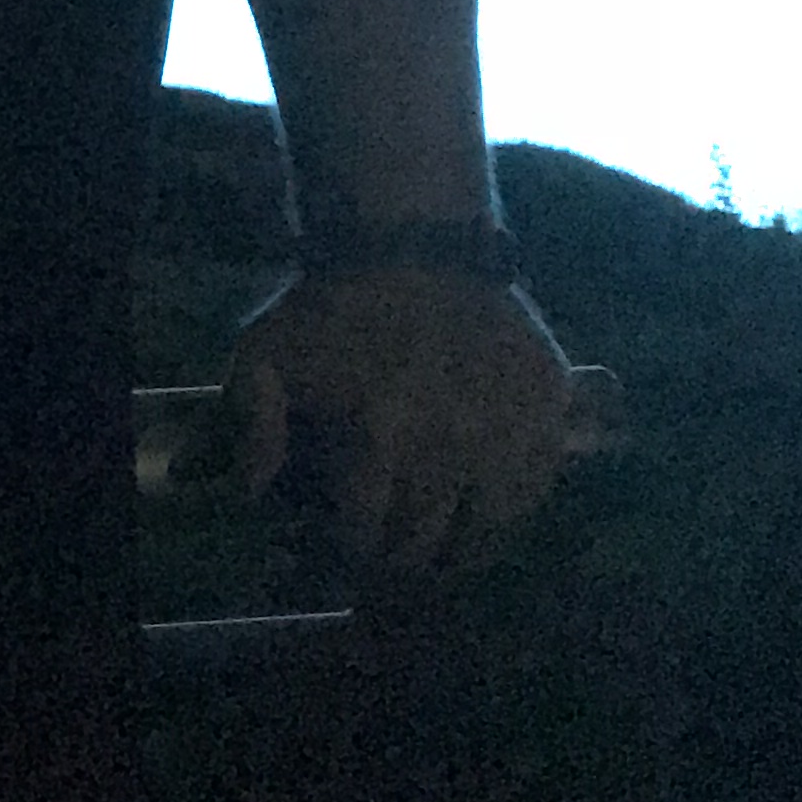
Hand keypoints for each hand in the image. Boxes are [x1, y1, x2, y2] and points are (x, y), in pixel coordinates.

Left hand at [225, 263, 575, 574]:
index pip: (364, 534)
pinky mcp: (547, 414)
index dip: (349, 550)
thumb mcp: (265, 352)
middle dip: (399, 561)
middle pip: (424, 543)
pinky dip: (511, 512)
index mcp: (381, 441)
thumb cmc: (334, 303)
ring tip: (441, 557)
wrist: (414, 240)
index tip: (344, 548)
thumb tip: (253, 494)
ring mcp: (506, 434)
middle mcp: (450, 449)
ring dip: (459, 553)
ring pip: (487, 531)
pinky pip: (536, 490)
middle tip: (389, 560)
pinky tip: (488, 515)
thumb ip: (254, 424)